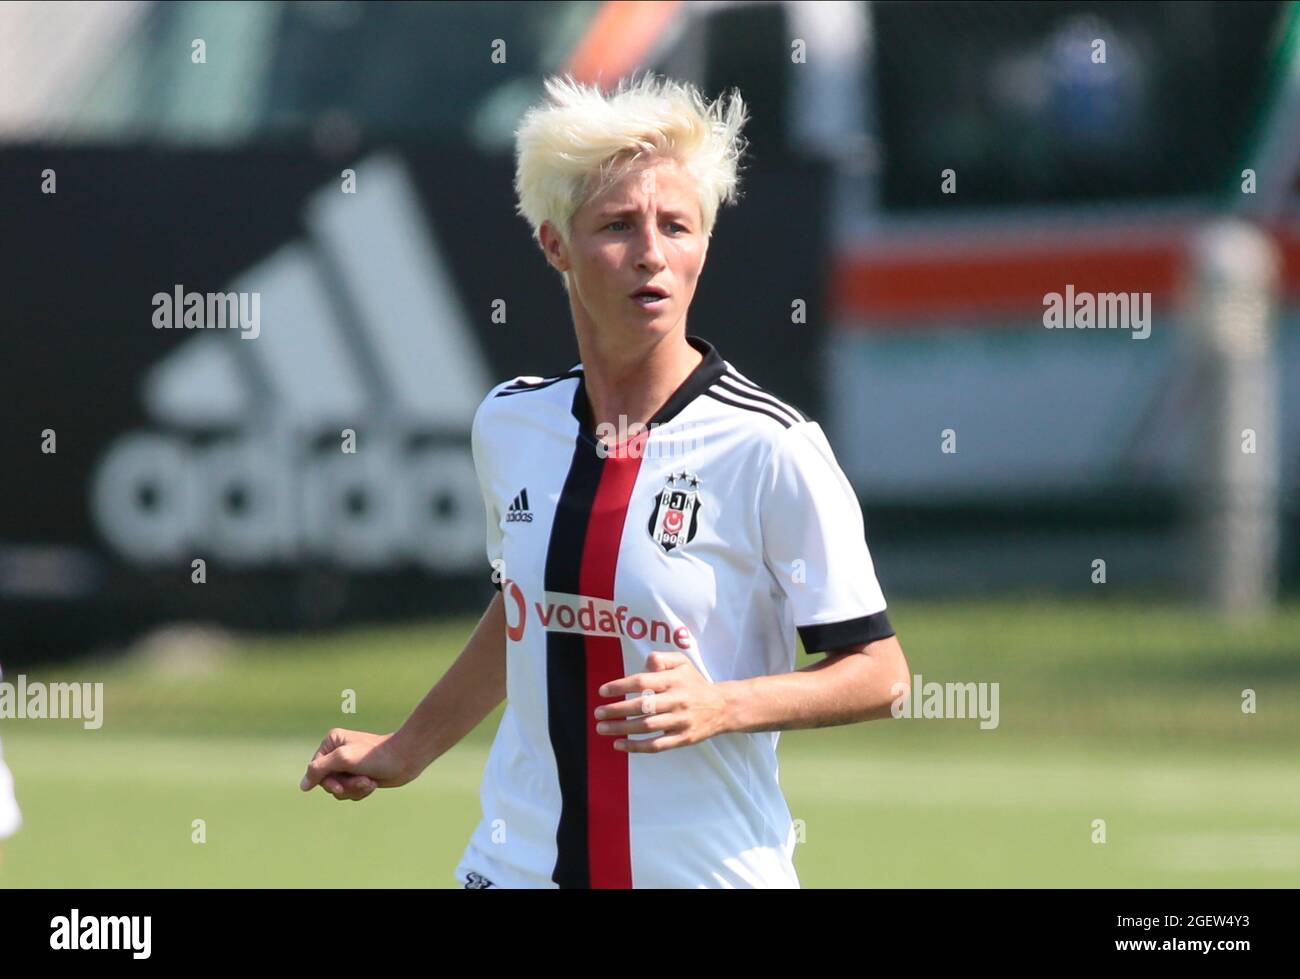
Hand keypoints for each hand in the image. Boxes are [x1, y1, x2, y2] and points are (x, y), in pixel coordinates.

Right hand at [299, 728, 413, 800]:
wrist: (405, 759)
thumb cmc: (375, 755)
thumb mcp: (343, 759)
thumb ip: (319, 769)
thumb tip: (303, 785)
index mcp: (332, 742)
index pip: (315, 770)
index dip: (327, 782)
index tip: (339, 786)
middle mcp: (338, 752)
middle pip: (327, 782)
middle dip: (345, 786)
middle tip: (361, 781)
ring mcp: (349, 765)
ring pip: (340, 790)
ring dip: (355, 790)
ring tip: (369, 782)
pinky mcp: (360, 775)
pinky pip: (351, 792)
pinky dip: (361, 791)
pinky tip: (373, 784)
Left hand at [594, 651, 730, 752]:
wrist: (722, 707)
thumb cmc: (694, 683)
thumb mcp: (682, 663)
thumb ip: (662, 658)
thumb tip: (645, 663)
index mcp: (674, 680)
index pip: (642, 681)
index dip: (620, 686)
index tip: (602, 691)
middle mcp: (677, 700)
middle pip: (642, 706)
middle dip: (617, 710)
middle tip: (598, 713)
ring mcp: (680, 721)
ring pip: (647, 727)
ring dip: (622, 729)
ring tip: (602, 728)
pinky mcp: (682, 739)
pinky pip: (656, 745)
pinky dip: (636, 747)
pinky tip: (619, 745)